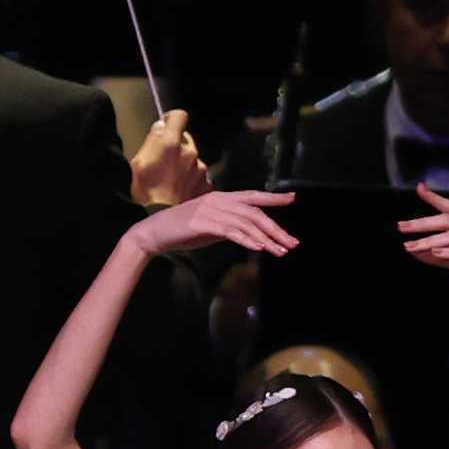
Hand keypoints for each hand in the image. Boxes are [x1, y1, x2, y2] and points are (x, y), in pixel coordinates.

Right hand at [126, 108, 209, 210]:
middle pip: (186, 140)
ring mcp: (200, 170)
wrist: (157, 222)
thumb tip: (161, 126)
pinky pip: (200, 177)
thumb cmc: (142, 191)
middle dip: (176, 147)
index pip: (180, 116)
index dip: (172, 119)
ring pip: (193, 160)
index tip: (166, 125)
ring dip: (185, 166)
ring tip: (171, 182)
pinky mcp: (206, 185)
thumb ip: (152, 139)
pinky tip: (180, 191)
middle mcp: (190, 153)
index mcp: (171, 143)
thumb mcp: (138, 161)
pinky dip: (191, 181)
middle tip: (164, 163)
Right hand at [133, 187, 293, 264]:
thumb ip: (229, 225)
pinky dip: (246, 239)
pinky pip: (230, 231)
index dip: (274, 198)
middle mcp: (219, 200)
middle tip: (292, 243)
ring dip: (266, 239)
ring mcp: (211, 210)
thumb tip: (250, 234)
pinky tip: (258, 248)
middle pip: (255, 213)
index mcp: (222, 198)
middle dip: (276, 229)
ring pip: (246, 223)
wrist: (155, 232)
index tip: (293, 198)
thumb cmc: (182, 230)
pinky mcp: (203, 223)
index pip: (253, 196)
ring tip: (280, 251)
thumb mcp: (211, 225)